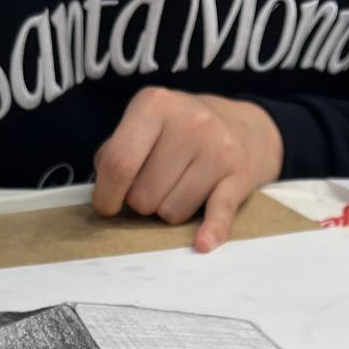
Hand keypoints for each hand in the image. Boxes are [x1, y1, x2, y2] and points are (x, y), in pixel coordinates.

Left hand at [91, 88, 283, 252]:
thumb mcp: (143, 124)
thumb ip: (115, 153)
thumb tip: (106, 195)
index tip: (107, 206)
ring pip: (172, 212)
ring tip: (180, 188)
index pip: (118, 162)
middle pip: (144, 195)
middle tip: (156, 185)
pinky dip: (210, 231)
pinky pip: (218, 212)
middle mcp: (190, 123)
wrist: (242, 127)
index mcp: (155, 104)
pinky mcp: (239, 176)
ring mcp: (218, 149)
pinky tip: (202, 243)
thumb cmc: (178, 133)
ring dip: (169, 210)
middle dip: (142, 201)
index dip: (106, 194)